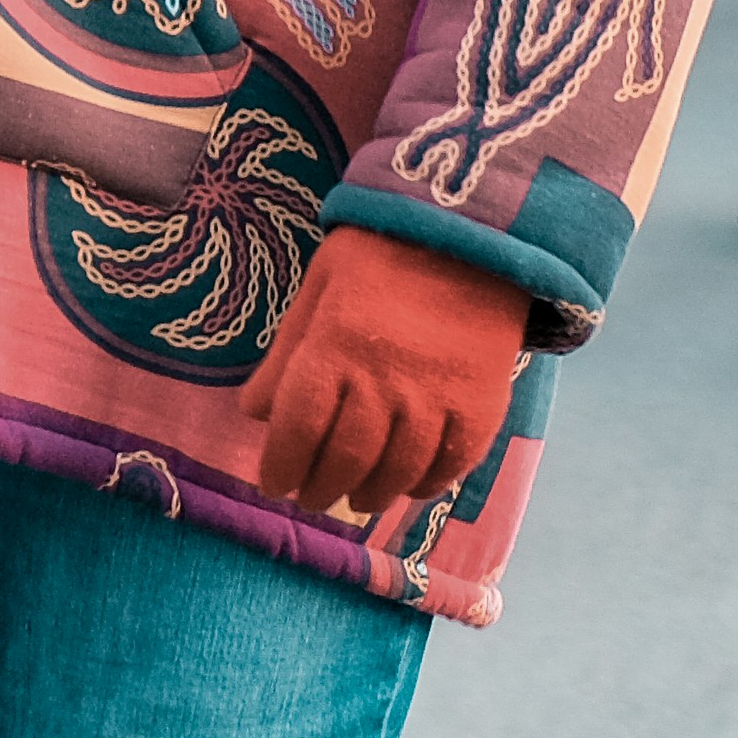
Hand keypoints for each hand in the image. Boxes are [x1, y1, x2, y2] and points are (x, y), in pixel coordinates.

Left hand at [239, 231, 531, 530]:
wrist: (469, 238)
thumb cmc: (378, 259)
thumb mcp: (316, 293)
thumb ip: (286, 356)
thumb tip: (255, 414)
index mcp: (334, 348)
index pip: (298, 427)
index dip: (282, 465)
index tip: (273, 485)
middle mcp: (385, 380)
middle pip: (347, 456)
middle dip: (322, 487)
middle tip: (311, 499)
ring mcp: (438, 397)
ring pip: (398, 469)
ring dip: (371, 494)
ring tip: (355, 500)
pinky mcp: (482, 405)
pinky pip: (454, 461)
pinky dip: (428, 483)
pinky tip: (409, 488)